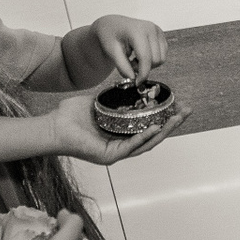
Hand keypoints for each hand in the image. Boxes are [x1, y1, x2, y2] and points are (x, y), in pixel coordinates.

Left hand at [46, 84, 189, 165]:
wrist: (52, 126)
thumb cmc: (70, 116)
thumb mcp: (98, 101)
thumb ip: (113, 96)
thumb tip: (128, 82)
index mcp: (120, 133)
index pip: (148, 126)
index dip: (165, 116)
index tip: (179, 104)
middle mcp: (121, 145)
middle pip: (153, 136)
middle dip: (172, 124)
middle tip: (187, 110)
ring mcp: (116, 153)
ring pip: (147, 143)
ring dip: (164, 131)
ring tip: (177, 118)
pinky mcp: (108, 156)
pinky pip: (130, 147)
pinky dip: (144, 137)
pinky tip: (155, 128)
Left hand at [89, 15, 165, 81]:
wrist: (112, 25)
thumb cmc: (110, 35)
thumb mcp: (112, 52)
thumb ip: (123, 67)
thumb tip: (134, 78)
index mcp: (137, 31)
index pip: (146, 58)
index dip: (142, 74)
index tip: (136, 82)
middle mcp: (150, 29)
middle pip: (156, 60)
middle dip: (144, 68)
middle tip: (130, 65)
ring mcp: (157, 30)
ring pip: (161, 58)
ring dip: (149, 64)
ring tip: (135, 59)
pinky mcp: (160, 34)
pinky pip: (163, 54)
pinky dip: (153, 59)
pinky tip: (141, 55)